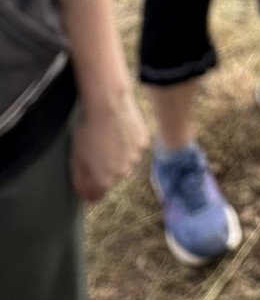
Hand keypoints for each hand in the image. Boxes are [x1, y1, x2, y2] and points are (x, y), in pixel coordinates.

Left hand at [70, 87, 147, 201]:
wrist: (108, 103)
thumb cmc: (88, 128)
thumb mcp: (76, 158)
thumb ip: (81, 181)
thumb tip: (86, 197)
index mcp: (105, 179)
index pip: (97, 194)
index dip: (90, 187)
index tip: (87, 174)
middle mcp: (123, 172)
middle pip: (112, 177)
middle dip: (104, 168)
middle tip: (95, 149)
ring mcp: (136, 156)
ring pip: (125, 162)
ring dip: (118, 155)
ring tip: (108, 137)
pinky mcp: (144, 141)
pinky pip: (135, 148)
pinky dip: (128, 143)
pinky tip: (119, 130)